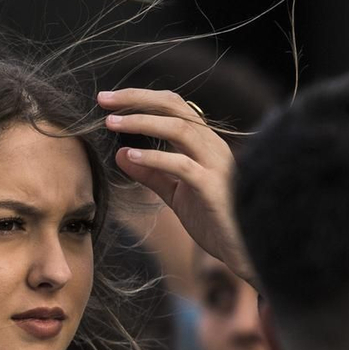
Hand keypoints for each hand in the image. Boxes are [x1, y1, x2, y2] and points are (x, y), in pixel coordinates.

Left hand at [98, 87, 254, 286]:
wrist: (244, 251)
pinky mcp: (213, 187)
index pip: (173, 106)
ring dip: (142, 122)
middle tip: (104, 100)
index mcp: (205, 143)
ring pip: (179, 128)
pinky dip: (154, 158)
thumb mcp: (177, 194)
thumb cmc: (214, 220)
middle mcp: (213, 146)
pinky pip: (182, 165)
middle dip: (137, 99)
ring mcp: (216, 164)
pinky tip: (130, 156)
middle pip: (174, 106)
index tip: (108, 100)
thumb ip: (152, 174)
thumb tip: (120, 154)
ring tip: (111, 123)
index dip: (140, 98)